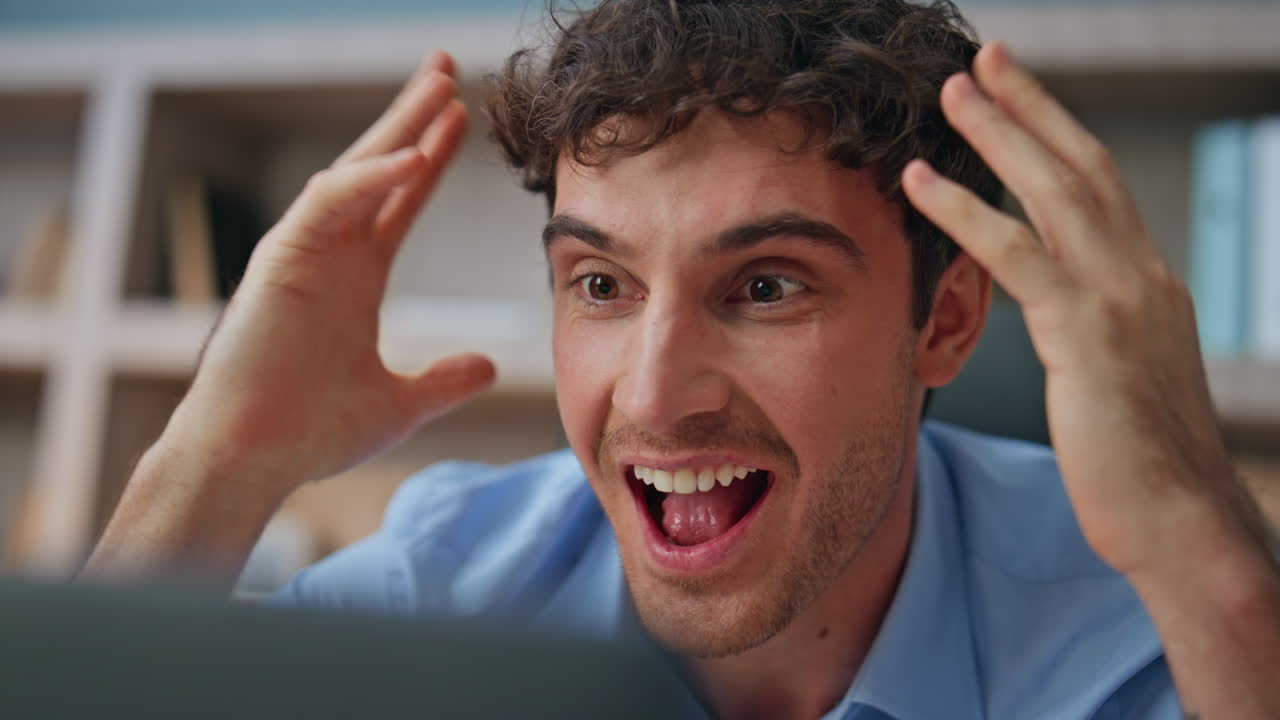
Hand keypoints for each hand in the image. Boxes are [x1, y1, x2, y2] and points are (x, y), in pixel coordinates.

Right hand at [169, 51, 494, 492]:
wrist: (253, 460)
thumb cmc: (310, 434)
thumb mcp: (400, 403)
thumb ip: (445, 381)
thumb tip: (490, 366)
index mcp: (354, 279)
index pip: (399, 204)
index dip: (429, 162)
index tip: (462, 122)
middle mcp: (329, 255)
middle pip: (378, 170)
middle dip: (414, 119)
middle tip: (449, 72)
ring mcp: (303, 253)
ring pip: (355, 172)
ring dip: (398, 129)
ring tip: (442, 88)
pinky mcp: (280, 260)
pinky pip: (328, 203)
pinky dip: (370, 178)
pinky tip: (413, 156)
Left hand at [901, 43, 1264, 575]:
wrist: (1180, 520)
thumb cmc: (1140, 466)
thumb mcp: (1121, 379)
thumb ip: (1093, 335)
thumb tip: (1066, 321)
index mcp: (1147, 284)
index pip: (1100, 189)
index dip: (1057, 136)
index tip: (1018, 96)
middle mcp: (1140, 275)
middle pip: (1082, 166)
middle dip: (1031, 106)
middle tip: (983, 59)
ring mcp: (1120, 298)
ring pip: (1055, 191)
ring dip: (999, 133)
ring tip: (951, 91)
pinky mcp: (1088, 333)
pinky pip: (1017, 254)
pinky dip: (964, 210)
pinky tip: (920, 181)